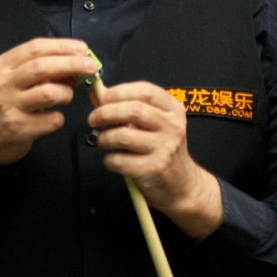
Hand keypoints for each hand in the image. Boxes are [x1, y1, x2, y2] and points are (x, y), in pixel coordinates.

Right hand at [0, 38, 97, 164]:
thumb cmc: (3, 102)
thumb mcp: (12, 79)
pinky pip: (52, 119)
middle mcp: (3, 84)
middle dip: (71, 64)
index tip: (82, 49)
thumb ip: (38, 70)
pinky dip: (59, 117)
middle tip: (91, 67)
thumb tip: (74, 64)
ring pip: (49, 93)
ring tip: (66, 97)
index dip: (61, 46)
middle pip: (42, 67)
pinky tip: (53, 117)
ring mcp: (10, 107)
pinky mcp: (19, 128)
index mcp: (2, 66)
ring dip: (66, 93)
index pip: (34, 48)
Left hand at [88, 81, 222, 238]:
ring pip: (123, 136)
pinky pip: (120, 160)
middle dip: (106, 113)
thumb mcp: (154, 124)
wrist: (182, 185)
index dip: (120, 92)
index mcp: (174, 110)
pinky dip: (109, 159)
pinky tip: (113, 160)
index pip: (146, 91)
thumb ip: (128, 106)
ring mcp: (164, 149)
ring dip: (104, 138)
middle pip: (133, 110)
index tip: (103, 97)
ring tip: (102, 141)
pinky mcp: (153, 170)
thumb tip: (96, 93)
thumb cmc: (163, 149)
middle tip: (93, 119)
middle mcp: (172, 127)